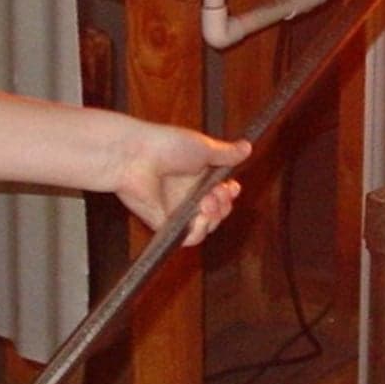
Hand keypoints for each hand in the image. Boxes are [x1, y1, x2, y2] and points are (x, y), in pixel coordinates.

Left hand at [112, 121, 249, 246]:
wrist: (137, 156)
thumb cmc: (166, 146)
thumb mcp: (204, 147)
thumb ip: (227, 153)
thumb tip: (248, 147)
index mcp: (197, 175)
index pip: (222, 192)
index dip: (230, 193)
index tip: (232, 187)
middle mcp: (188, 194)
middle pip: (219, 211)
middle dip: (225, 204)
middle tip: (219, 192)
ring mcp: (177, 210)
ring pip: (208, 225)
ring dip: (215, 216)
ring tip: (206, 202)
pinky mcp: (166, 224)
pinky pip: (190, 237)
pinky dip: (200, 231)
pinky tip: (200, 216)